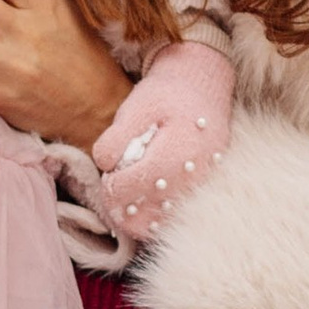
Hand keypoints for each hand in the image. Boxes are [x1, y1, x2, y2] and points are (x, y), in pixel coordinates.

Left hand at [91, 41, 235, 243]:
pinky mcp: (203, 189)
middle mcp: (194, 173)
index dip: (114, 188)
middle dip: (123, 205)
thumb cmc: (167, 95)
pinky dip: (156, 218)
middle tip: (111, 192)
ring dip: (138, 217)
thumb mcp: (138, 104)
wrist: (204, 89)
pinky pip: (177, 216)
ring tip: (122, 203)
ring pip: (164, 219)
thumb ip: (118, 135)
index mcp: (177, 150)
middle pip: (151, 208)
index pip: (138, 183)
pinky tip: (141, 208)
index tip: (107, 179)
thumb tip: (104, 164)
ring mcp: (202, 184)